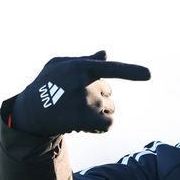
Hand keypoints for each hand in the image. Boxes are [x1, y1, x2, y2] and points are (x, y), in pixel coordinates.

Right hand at [11, 51, 150, 135]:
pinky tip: (85, 124)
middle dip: (97, 95)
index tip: (149, 74)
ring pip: (110, 108)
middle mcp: (86, 84)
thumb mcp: (60, 65)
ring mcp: (87, 103)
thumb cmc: (47, 84)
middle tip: (74, 99)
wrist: (31, 111)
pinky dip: (101, 125)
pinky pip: (108, 123)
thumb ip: (85, 60)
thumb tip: (106, 54)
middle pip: (108, 92)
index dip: (132, 71)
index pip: (112, 69)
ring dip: (98, 111)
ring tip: (76, 111)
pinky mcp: (86, 120)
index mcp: (81, 67)